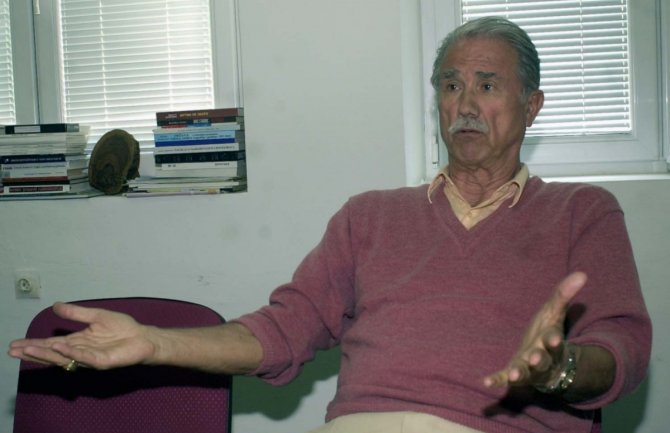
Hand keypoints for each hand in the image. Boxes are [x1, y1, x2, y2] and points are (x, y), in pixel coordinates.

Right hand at [8, 302, 155, 369]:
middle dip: (33, 352)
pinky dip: (71, 352)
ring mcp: (90, 358)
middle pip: (52, 353)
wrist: (143, 337)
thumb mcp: (96, 316)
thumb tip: (55, 306)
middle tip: (13, 350)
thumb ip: (76, 313)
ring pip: (64, 357)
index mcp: (78, 341)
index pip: (52, 344)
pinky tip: (59, 347)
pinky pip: (84, 357)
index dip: (34, 344)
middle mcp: (81, 351)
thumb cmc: (123, 328)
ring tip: (28, 350)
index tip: (15, 343)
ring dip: (46, 354)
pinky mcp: (102, 361)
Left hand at [483, 271, 586, 388]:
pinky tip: (485, 381)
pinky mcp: (514, 375)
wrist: (548, 363)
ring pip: (526, 372)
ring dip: (520, 372)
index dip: (554, 340)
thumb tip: (581, 274)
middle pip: (542, 359)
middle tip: (536, 357)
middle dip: (539, 358)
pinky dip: (497, 380)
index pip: (553, 339)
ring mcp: (528, 369)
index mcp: (550, 341)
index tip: (554, 340)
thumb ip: (563, 295)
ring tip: (514, 374)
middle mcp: (542, 357)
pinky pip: (505, 379)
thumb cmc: (548, 333)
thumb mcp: (554, 313)